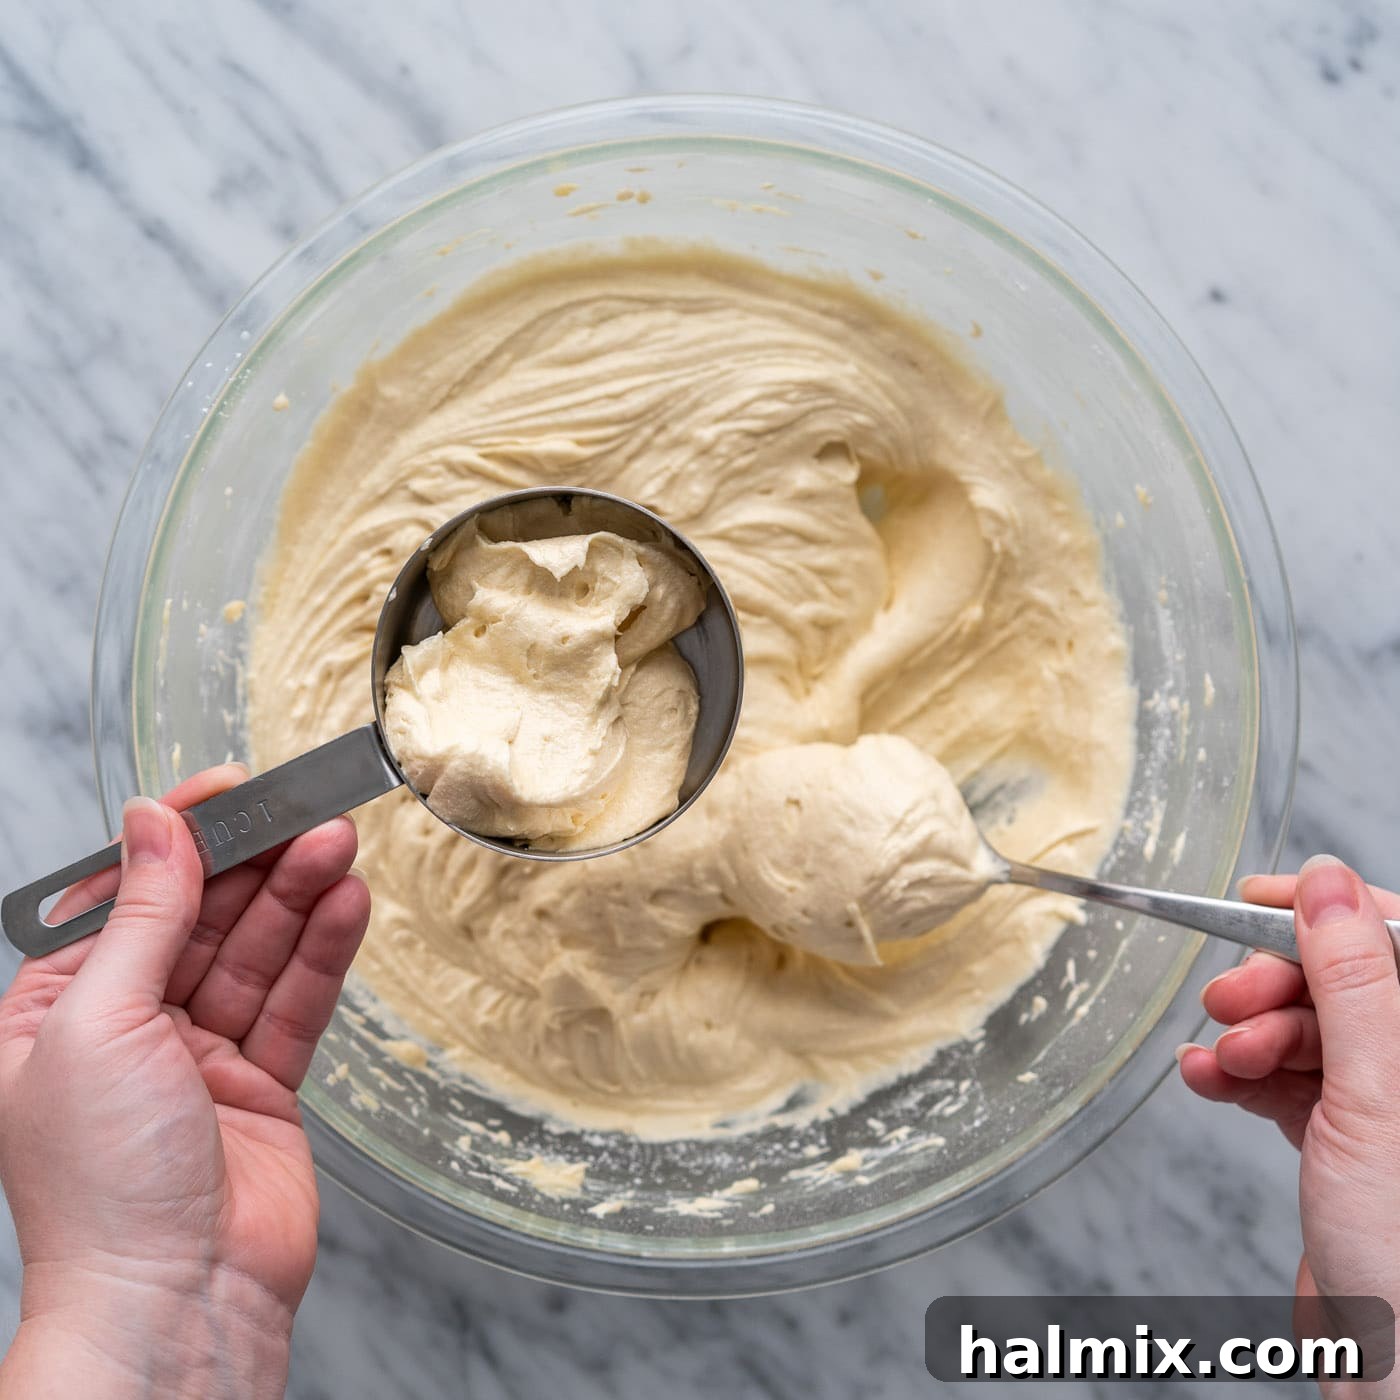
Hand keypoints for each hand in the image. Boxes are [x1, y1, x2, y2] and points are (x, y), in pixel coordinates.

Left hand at [0, 765, 369, 1398]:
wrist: (174, 1305)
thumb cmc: (102, 1183)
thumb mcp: (100, 1023)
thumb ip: (142, 917)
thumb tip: (153, 822)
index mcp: (58, 1012)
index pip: (126, 898)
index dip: (181, 838)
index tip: (232, 788)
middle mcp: (128, 1028)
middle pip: (202, 919)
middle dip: (253, 864)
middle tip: (306, 811)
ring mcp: (198, 1059)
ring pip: (256, 956)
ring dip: (297, 898)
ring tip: (338, 843)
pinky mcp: (262, 1088)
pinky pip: (293, 1005)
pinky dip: (321, 955)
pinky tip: (346, 906)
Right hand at [1178, 857, 1399, 1338]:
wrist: (1393, 1369)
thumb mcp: (1375, 1095)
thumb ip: (1353, 981)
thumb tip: (1329, 883)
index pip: (1396, 936)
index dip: (1327, 908)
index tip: (1258, 895)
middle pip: (1342, 983)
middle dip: (1272, 985)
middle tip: (1226, 1000)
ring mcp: (1386, 1109)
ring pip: (1306, 1033)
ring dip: (1247, 1036)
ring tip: (1218, 1058)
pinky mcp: (1345, 1147)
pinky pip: (1283, 1082)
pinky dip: (1237, 1076)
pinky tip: (1209, 1080)